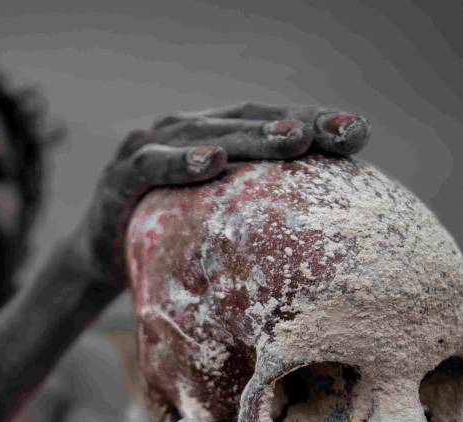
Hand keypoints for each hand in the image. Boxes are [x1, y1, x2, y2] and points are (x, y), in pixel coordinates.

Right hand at [76, 103, 371, 288]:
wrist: (103, 260)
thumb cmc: (172, 241)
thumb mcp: (221, 226)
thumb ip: (260, 216)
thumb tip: (332, 239)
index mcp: (217, 137)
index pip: (271, 122)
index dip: (314, 122)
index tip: (360, 134)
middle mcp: (185, 130)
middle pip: (246, 121)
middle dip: (295, 125)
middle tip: (338, 132)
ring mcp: (150, 146)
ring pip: (206, 134)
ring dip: (249, 137)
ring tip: (290, 140)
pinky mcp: (120, 174)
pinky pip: (153, 164)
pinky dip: (181, 161)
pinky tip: (212, 162)